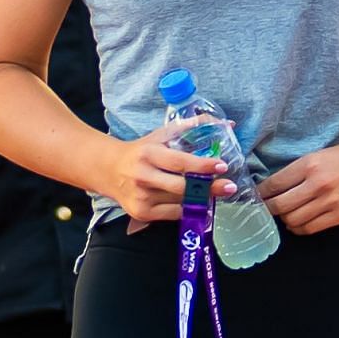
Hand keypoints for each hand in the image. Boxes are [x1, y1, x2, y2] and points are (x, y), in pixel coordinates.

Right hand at [104, 118, 234, 223]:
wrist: (109, 170)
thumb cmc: (142, 150)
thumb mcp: (162, 134)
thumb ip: (192, 127)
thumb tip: (227, 123)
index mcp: (149, 154)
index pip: (180, 162)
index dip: (202, 165)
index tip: (222, 166)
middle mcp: (143, 176)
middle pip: (182, 186)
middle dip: (208, 188)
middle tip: (229, 187)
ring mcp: (141, 197)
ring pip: (180, 202)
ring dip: (201, 200)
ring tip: (216, 194)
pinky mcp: (141, 213)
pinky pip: (173, 214)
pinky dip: (188, 209)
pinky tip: (198, 204)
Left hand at [259, 134, 338, 234]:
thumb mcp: (320, 155)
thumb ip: (298, 171)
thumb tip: (273, 187)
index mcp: (310, 164)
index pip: (273, 184)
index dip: (260, 194)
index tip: (254, 197)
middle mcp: (318, 184)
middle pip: (279, 206)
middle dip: (267, 209)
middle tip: (264, 208)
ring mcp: (330, 202)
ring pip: (292, 221)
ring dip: (284, 219)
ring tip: (284, 213)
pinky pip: (310, 229)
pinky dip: (299, 227)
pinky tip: (299, 221)